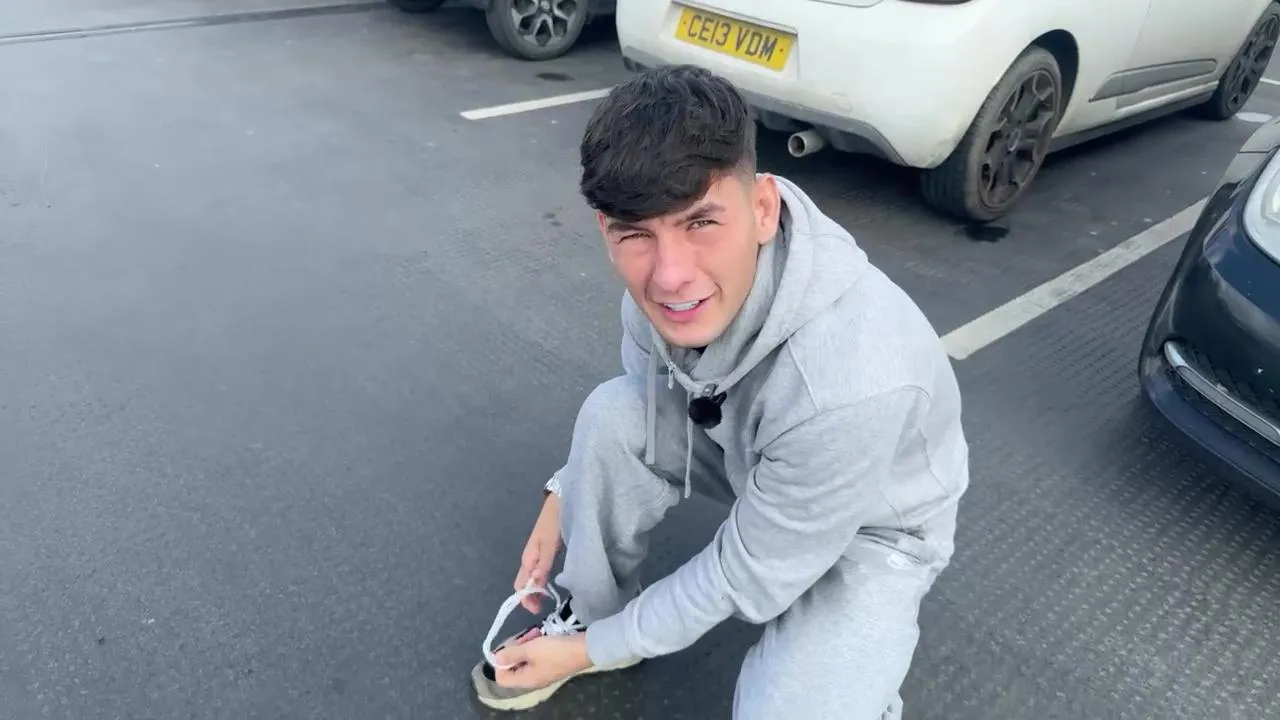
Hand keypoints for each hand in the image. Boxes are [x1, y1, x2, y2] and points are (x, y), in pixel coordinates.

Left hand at [492, 633, 591, 688]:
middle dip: (516, 649)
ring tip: (535, 633)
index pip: (502, 677)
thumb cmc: (556, 650)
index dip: (501, 662)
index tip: (509, 646)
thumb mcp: (530, 649)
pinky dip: (536, 645)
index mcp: (526, 680)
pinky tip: (542, 635)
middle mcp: (533, 679)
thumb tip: (495, 659)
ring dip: (526, 644)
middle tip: (524, 636)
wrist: (585, 649)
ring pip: (525, 659)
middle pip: (513, 666)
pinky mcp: (551, 663)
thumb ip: (511, 654)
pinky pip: (536, 656)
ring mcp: (543, 671)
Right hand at [514, 494, 562, 611]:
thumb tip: (534, 586)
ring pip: (531, 576)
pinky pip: (538, 569)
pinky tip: (551, 582)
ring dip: (535, 589)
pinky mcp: (544, 550)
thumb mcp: (550, 544)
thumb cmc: (554, 521)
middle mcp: (529, 558)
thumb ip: (543, 564)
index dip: (525, 600)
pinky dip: (541, 579)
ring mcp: (536, 553)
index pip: (520, 585)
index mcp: (528, 558)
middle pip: (523, 582)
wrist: (560, 501)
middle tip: (542, 608)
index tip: (537, 610)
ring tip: (547, 599)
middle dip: (529, 597)